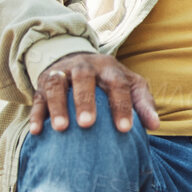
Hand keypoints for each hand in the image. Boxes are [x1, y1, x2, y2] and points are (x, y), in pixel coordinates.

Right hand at [29, 52, 160, 134]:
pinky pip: (37, 97)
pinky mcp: (42, 83)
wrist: (77, 60)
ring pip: (56, 84)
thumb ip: (143, 103)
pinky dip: (36, 113)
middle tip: (87, 124)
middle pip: (84, 78)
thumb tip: (155, 126)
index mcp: (109, 67)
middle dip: (85, 100)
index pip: (118, 84)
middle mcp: (83, 65)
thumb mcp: (130, 84)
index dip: (121, 106)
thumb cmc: (109, 80)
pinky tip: (37, 131)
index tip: (125, 129)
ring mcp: (61, 72)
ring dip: (57, 105)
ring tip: (61, 128)